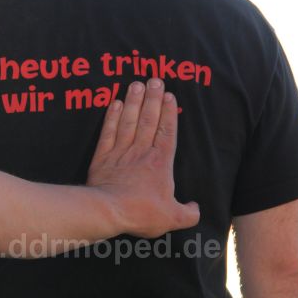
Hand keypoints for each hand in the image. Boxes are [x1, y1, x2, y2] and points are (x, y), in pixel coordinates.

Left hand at [87, 79, 199, 237]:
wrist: (108, 211)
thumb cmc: (142, 213)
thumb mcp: (173, 218)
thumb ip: (189, 213)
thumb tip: (196, 208)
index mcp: (160, 163)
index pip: (167, 132)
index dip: (169, 113)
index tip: (170, 95)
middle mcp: (141, 152)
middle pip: (148, 120)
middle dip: (152, 98)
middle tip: (155, 80)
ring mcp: (120, 153)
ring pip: (128, 121)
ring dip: (133, 101)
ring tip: (136, 84)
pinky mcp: (102, 158)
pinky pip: (108, 132)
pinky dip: (111, 117)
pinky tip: (114, 103)